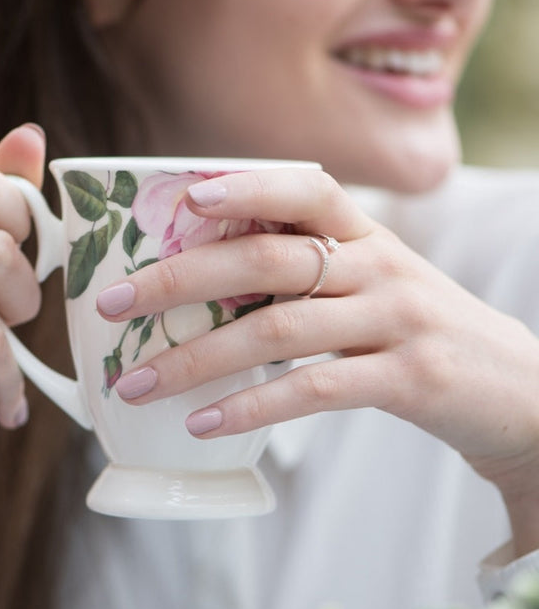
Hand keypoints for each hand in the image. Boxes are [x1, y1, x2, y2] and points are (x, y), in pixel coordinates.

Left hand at [96, 168, 538, 545]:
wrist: (514, 390)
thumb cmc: (414, 332)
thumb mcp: (371, 285)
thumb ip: (305, 274)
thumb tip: (202, 283)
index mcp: (365, 235)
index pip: (305, 188)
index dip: (245, 185)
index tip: (182, 199)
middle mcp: (379, 265)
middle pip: (266, 257)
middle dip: (178, 280)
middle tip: (110, 305)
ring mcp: (395, 320)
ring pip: (276, 328)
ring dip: (194, 358)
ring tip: (134, 383)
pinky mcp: (407, 378)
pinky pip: (314, 388)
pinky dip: (251, 407)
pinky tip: (202, 423)